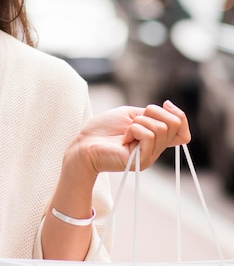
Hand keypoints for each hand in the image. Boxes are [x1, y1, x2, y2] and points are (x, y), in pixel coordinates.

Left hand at [66, 100, 190, 178]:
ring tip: (126, 130)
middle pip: (174, 125)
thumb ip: (151, 115)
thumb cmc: (102, 129)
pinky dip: (134, 129)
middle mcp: (155, 150)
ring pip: (161, 128)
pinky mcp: (141, 161)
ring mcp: (149, 157)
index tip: (165, 104)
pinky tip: (124, 138)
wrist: (83, 144)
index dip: (179, 115)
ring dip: (140, 122)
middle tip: (134, 119)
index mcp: (154, 140)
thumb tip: (171, 108)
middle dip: (154, 113)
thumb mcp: (130, 115)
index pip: (183, 132)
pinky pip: (149, 135)